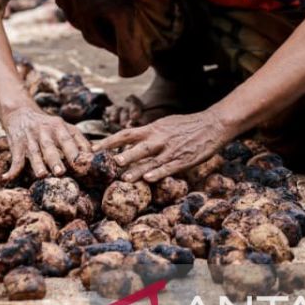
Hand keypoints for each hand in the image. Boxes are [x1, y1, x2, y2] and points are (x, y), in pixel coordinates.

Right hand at [0, 105, 91, 180]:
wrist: (20, 112)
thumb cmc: (48, 125)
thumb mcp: (64, 127)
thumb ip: (79, 140)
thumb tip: (96, 154)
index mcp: (59, 127)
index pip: (68, 139)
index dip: (74, 151)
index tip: (82, 164)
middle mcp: (44, 132)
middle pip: (50, 147)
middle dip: (55, 159)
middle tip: (61, 172)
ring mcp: (30, 139)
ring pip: (33, 154)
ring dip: (37, 164)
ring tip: (41, 175)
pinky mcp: (17, 145)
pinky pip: (15, 159)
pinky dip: (11, 170)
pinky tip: (6, 178)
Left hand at [99, 109, 232, 183]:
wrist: (212, 125)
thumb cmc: (185, 126)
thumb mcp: (163, 124)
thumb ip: (147, 133)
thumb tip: (128, 140)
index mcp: (152, 129)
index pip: (126, 134)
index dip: (109, 141)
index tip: (93, 148)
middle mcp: (159, 138)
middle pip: (137, 147)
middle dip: (123, 155)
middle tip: (109, 163)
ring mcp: (171, 150)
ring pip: (151, 160)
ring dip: (137, 170)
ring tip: (124, 178)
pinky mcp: (184, 160)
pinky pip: (169, 167)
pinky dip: (158, 173)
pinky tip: (148, 179)